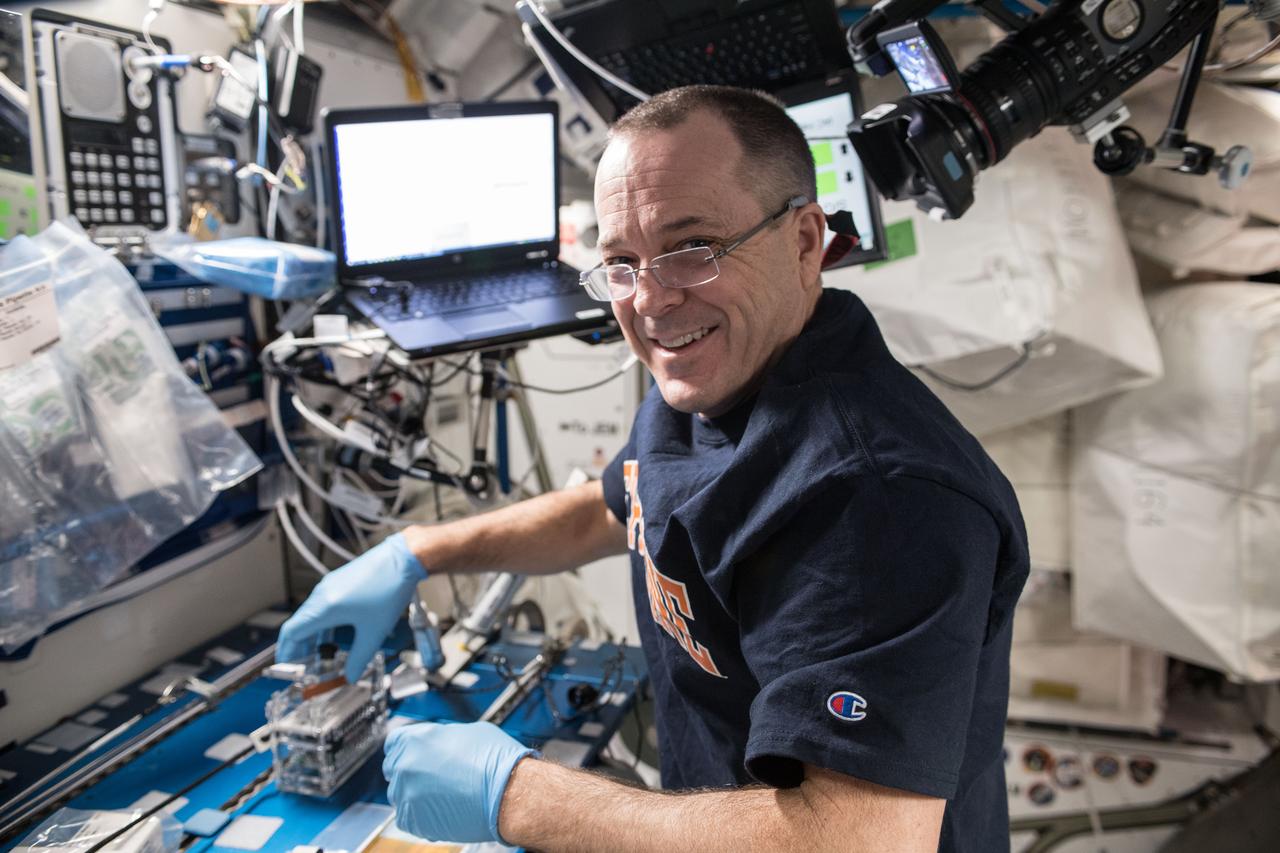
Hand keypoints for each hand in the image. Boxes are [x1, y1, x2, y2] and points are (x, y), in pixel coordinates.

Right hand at [276, 532, 425, 682]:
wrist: (402, 560)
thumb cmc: (388, 591)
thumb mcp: (374, 632)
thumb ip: (359, 657)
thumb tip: (350, 676)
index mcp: (324, 608)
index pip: (292, 632)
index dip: (286, 651)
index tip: (286, 665)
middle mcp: (321, 595)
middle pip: (299, 624)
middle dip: (298, 646)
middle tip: (302, 664)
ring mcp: (329, 586)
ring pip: (310, 614)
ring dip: (311, 634)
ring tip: (318, 652)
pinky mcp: (339, 581)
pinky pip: (321, 605)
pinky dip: (321, 622)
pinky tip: (333, 632)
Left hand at [382, 721, 537, 843]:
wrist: (510, 793)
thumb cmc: (496, 762)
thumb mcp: (469, 732)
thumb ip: (443, 737)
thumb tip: (439, 742)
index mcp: (416, 739)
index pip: (394, 743)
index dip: (407, 749)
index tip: (415, 756)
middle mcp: (406, 764)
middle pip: (394, 768)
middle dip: (410, 771)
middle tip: (432, 777)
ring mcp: (407, 794)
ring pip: (400, 794)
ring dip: (415, 794)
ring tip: (443, 795)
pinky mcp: (414, 820)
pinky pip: (407, 817)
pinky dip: (420, 815)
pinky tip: (441, 809)